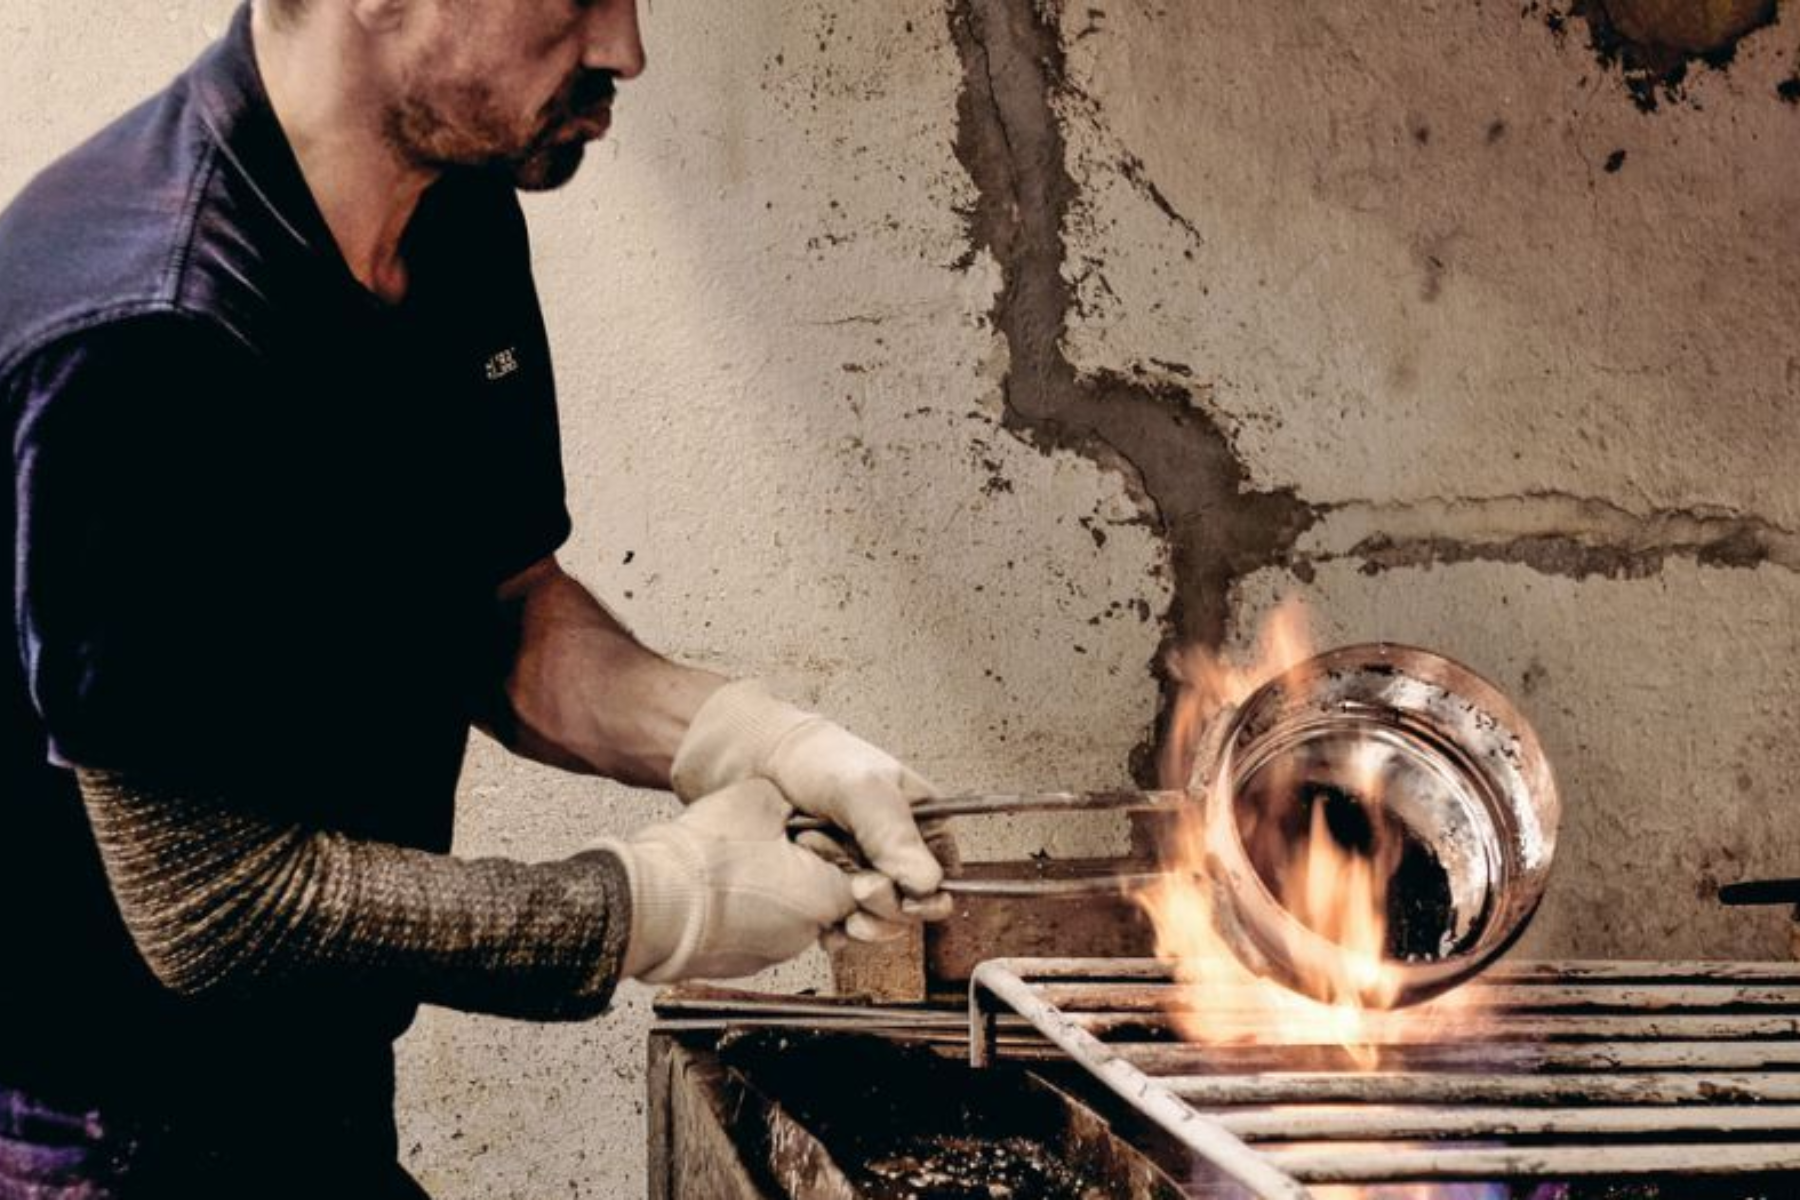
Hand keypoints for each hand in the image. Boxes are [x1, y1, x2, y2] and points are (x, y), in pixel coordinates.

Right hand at [596, 779, 855, 982]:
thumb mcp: (760, 801)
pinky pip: (758, 933)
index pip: (862, 877)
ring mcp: (773, 955)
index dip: (838, 848)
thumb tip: (795, 802)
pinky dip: (749, 913)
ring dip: (776, 893)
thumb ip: (792, 803)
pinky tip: (725, 890)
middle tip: (776, 845)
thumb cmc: (706, 861)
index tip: (815, 834)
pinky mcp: (741, 965)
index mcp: (827, 896)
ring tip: (743, 865)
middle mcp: (807, 935)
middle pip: (827, 897)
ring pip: (791, 916)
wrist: (651, 910)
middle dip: (807, 870)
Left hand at [671, 681, 956, 935]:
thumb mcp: (862, 790)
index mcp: (920, 819)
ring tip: (835, 901)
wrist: (757, 762)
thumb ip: (895, 834)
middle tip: (859, 890)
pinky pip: (844, 922)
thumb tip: (928, 883)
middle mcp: (895, 849)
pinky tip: (823, 924)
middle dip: (886, 904)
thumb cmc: (816, 760)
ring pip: (878, 916)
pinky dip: (835, 928)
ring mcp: (862, 869)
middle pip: (911, 902)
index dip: (930, 894)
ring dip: (858, 916)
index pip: (944, 872)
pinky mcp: (831, 888)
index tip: (907, 900)